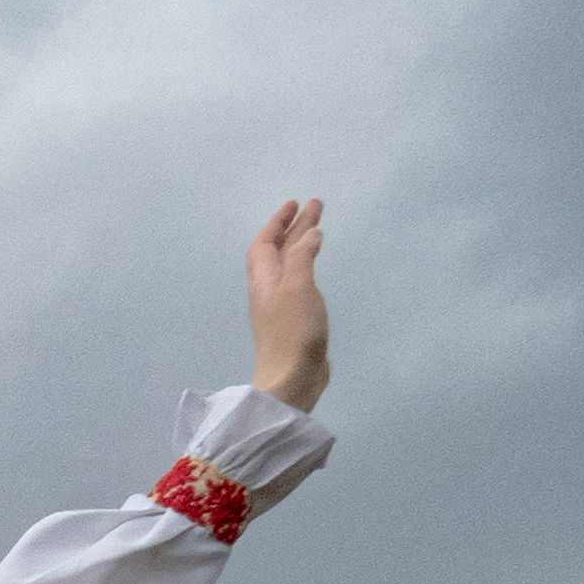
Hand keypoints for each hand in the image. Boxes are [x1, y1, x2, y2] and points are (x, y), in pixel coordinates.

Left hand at [245, 198, 327, 409]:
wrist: (292, 379)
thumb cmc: (292, 331)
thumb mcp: (297, 286)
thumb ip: (302, 257)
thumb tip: (310, 234)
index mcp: (264, 282)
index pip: (264, 244)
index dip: (278, 222)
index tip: (295, 204)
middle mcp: (269, 291)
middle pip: (280, 252)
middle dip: (295, 227)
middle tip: (317, 206)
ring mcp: (282, 307)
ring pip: (290, 266)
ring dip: (302, 244)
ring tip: (319, 228)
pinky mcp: (295, 320)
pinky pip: (300, 282)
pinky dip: (308, 265)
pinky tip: (316, 266)